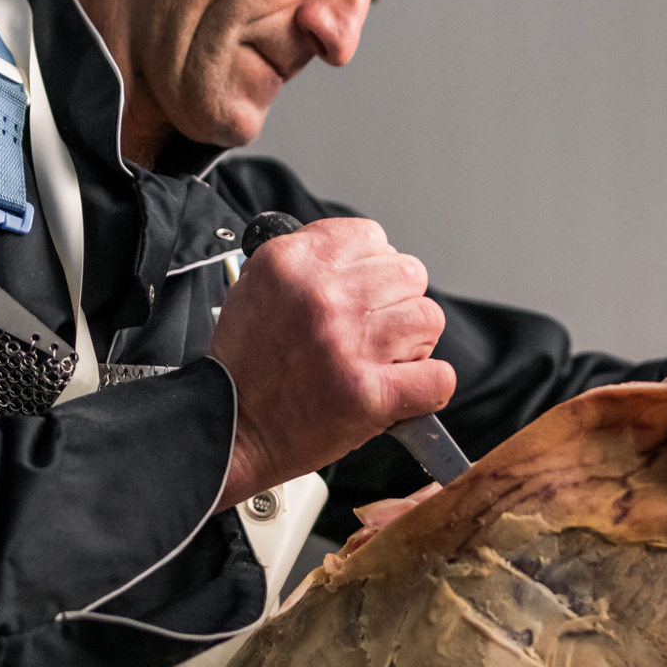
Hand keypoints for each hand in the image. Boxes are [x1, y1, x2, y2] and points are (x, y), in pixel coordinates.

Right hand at [209, 218, 453, 509]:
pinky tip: (401, 392)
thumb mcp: (254, 287)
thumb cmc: (244, 366)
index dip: (373, 267)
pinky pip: (438, 378)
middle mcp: (321, 297)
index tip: (362, 291)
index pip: (372, 237)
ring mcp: (348, 345)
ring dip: (413, 344)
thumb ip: (305, 262)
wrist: (229, 430)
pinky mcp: (368, 395)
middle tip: (373, 332)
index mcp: (291, 263)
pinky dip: (427, 388)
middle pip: (409, 274)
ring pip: (428, 319)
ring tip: (383, 362)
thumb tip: (361, 254)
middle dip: (397, 304)